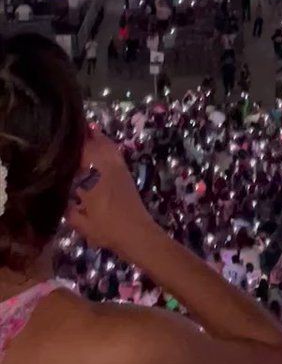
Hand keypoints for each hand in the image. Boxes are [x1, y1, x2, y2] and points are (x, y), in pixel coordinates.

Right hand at [66, 129, 155, 259]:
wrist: (137, 233)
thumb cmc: (107, 230)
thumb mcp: (81, 225)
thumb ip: (69, 211)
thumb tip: (62, 199)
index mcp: (91, 179)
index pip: (81, 153)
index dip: (72, 144)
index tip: (61, 139)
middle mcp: (104, 169)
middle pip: (94, 144)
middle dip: (83, 136)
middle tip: (70, 131)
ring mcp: (117, 168)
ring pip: (106, 145)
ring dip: (96, 137)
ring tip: (86, 130)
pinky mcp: (126, 172)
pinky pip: (115, 152)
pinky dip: (108, 144)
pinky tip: (103, 143)